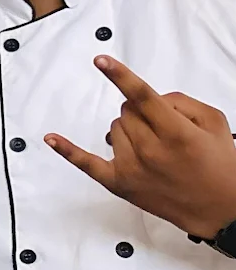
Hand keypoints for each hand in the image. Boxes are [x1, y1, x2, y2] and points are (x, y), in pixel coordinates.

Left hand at [45, 57, 235, 239]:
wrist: (221, 208)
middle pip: (126, 112)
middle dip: (142, 113)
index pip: (142, 97)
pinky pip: (86, 164)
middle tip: (164, 129)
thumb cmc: (220, 165)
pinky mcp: (118, 183)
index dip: (120, 76)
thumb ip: (181, 102)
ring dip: (129, 130)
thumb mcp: (213, 123)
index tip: (101, 60)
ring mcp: (131, 168)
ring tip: (155, 147)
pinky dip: (68, 150)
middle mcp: (150, 150)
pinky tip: (51, 138)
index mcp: (176, 133)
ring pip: (113, 128)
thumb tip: (149, 98)